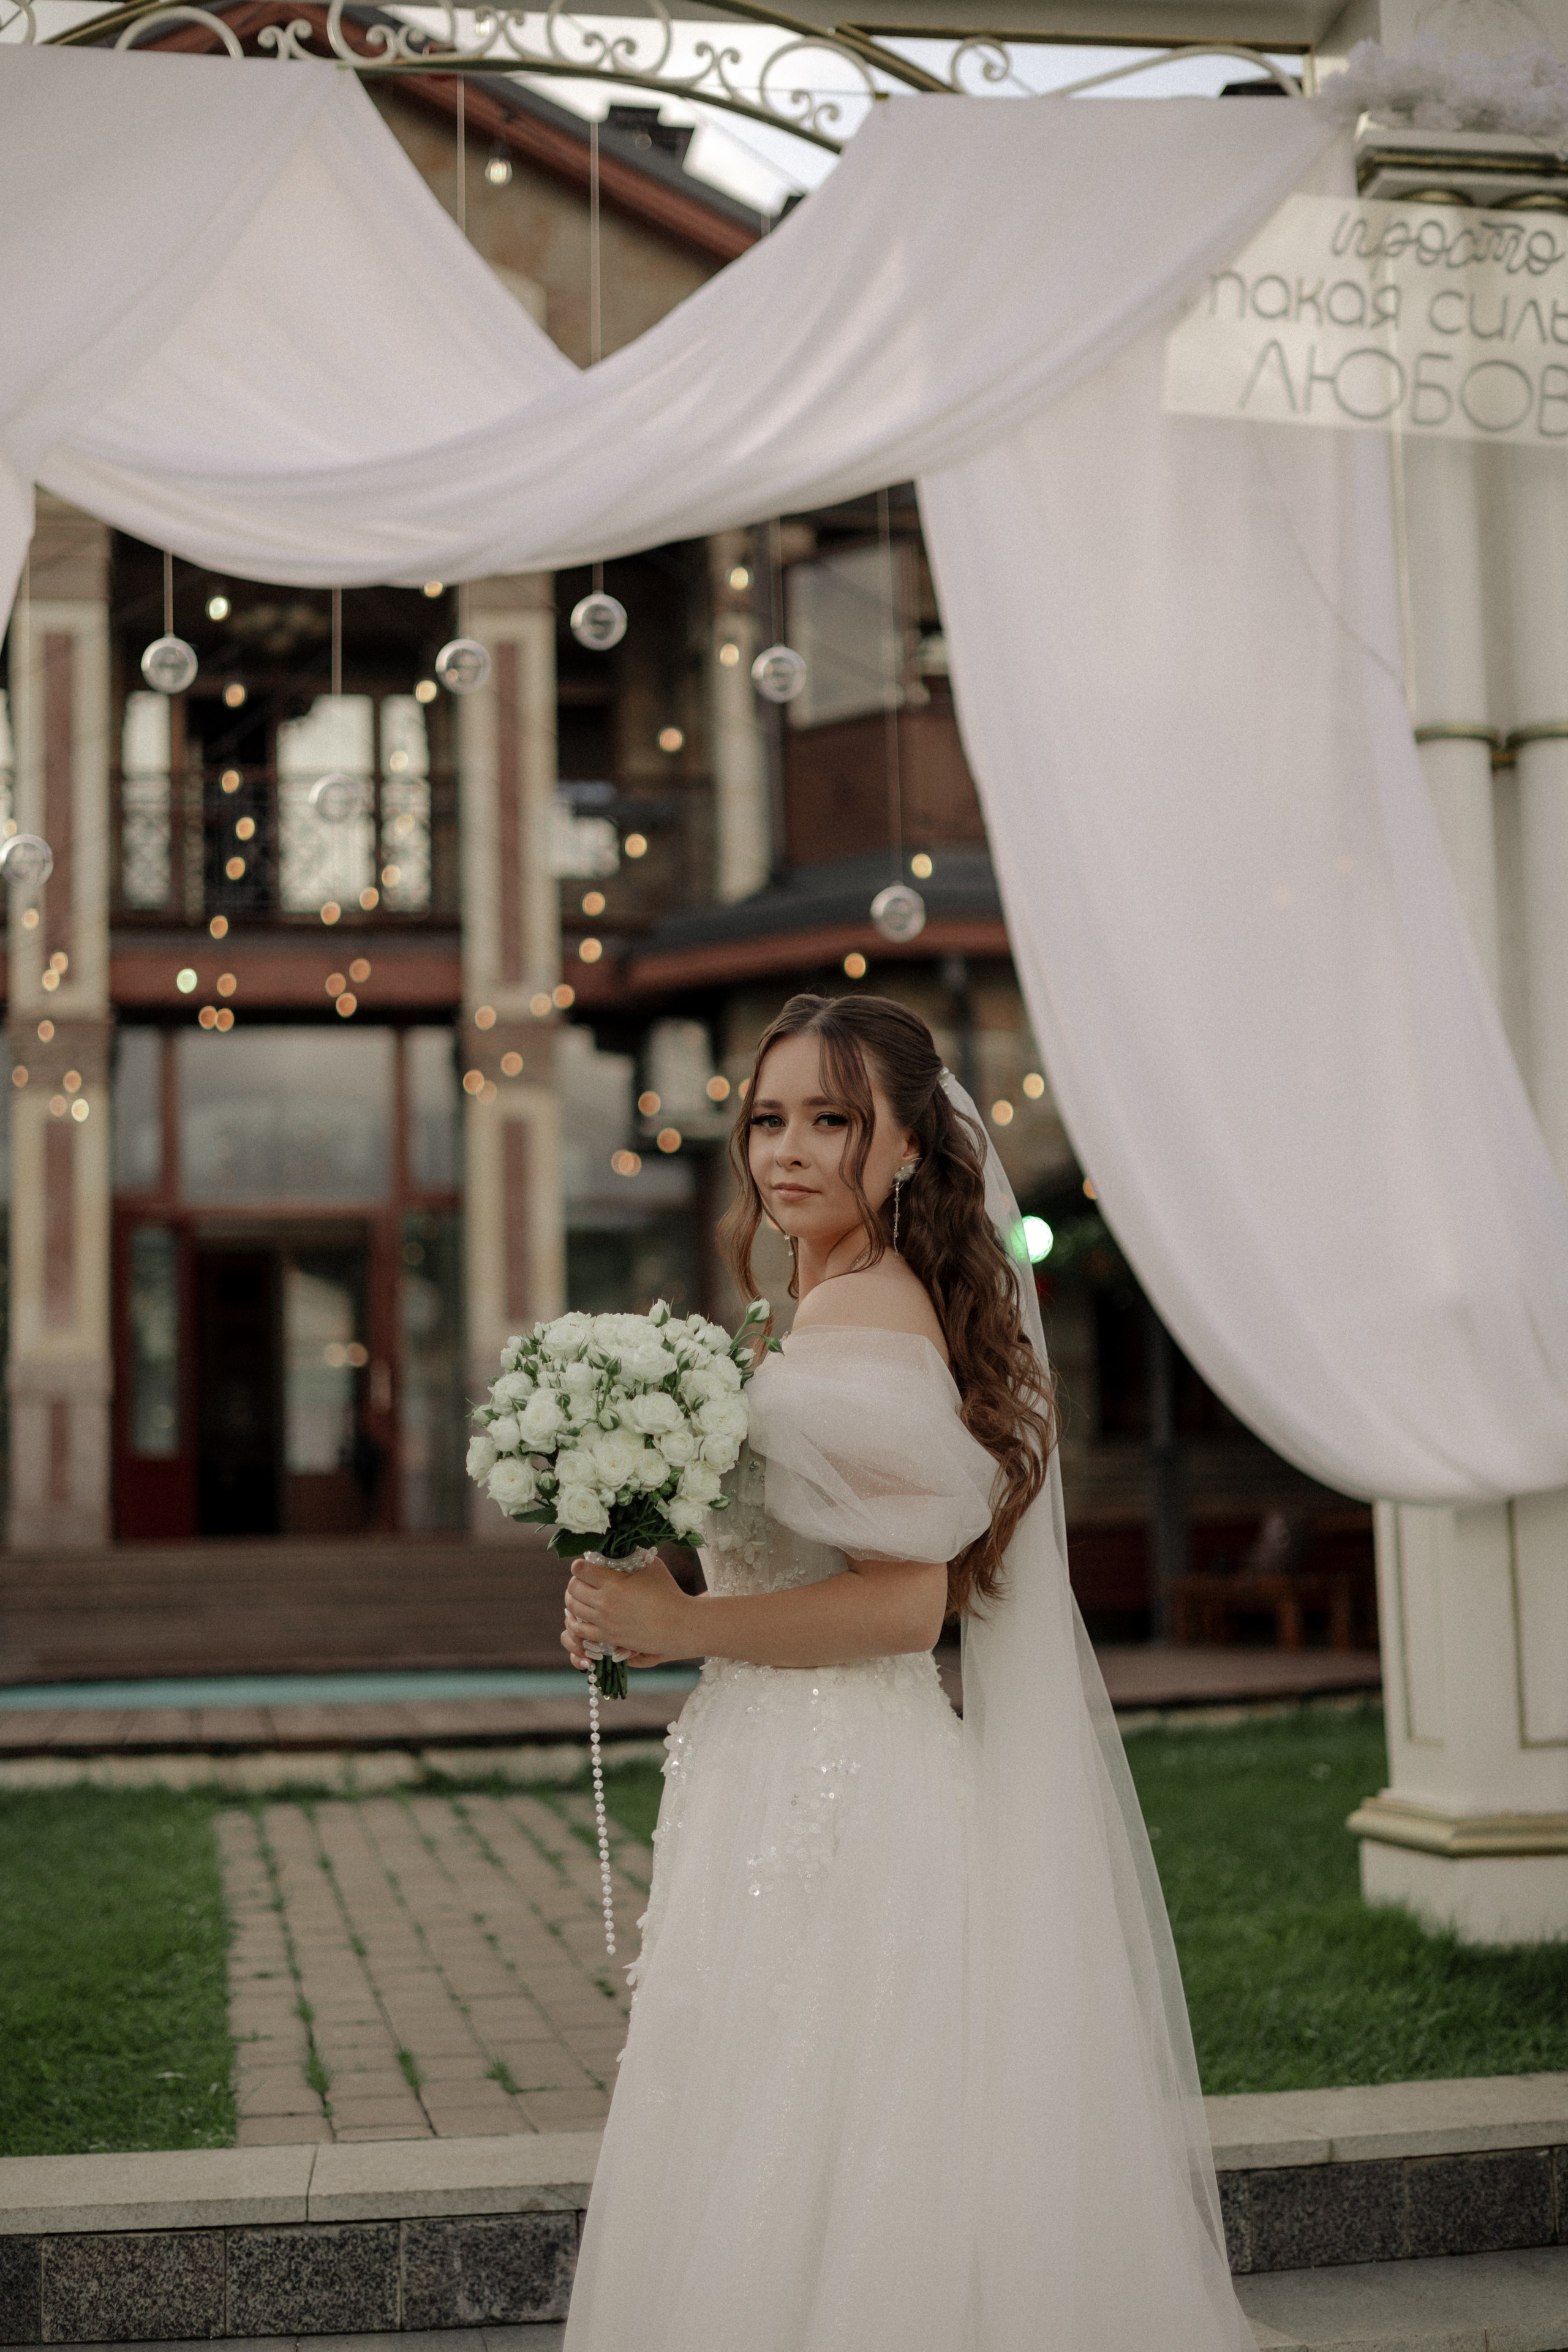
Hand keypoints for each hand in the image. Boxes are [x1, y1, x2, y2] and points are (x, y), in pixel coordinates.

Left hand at [565, 1553, 691, 1667]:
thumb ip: (632, 1556)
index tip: (585, 1564)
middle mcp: (604, 1603)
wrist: (678, 1624)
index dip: (580, 1564)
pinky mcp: (608, 1637)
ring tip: (582, 1595)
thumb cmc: (667, 1592)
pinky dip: (576, 1621)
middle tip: (584, 1578)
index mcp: (613, 1583)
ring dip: (574, 1599)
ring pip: (573, 1609)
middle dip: (576, 1580)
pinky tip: (582, 1615)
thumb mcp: (651, 1565)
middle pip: (573, 1588)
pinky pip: (580, 1630)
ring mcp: (604, 1623)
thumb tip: (619, 1547)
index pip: (580, 1570)